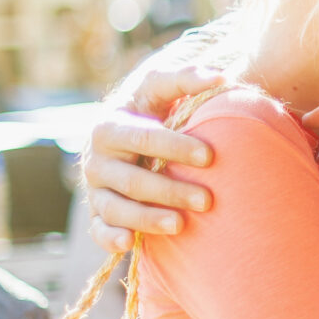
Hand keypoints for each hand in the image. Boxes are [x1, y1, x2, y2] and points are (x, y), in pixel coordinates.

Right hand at [80, 57, 226, 249]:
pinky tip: (130, 244)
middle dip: (170, 190)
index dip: (175, 146)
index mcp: (109, 126)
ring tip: (181, 225)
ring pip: (116, 208)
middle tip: (208, 200)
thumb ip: (187, 78)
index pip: (143, 137)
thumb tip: (221, 75)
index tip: (210, 155)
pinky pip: (99, 230)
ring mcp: (96, 189)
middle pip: (132, 179)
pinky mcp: (98, 214)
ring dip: (147, 218)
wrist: (127, 134)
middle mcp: (96, 160)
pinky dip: (110, 238)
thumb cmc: (150, 108)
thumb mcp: (160, 87)